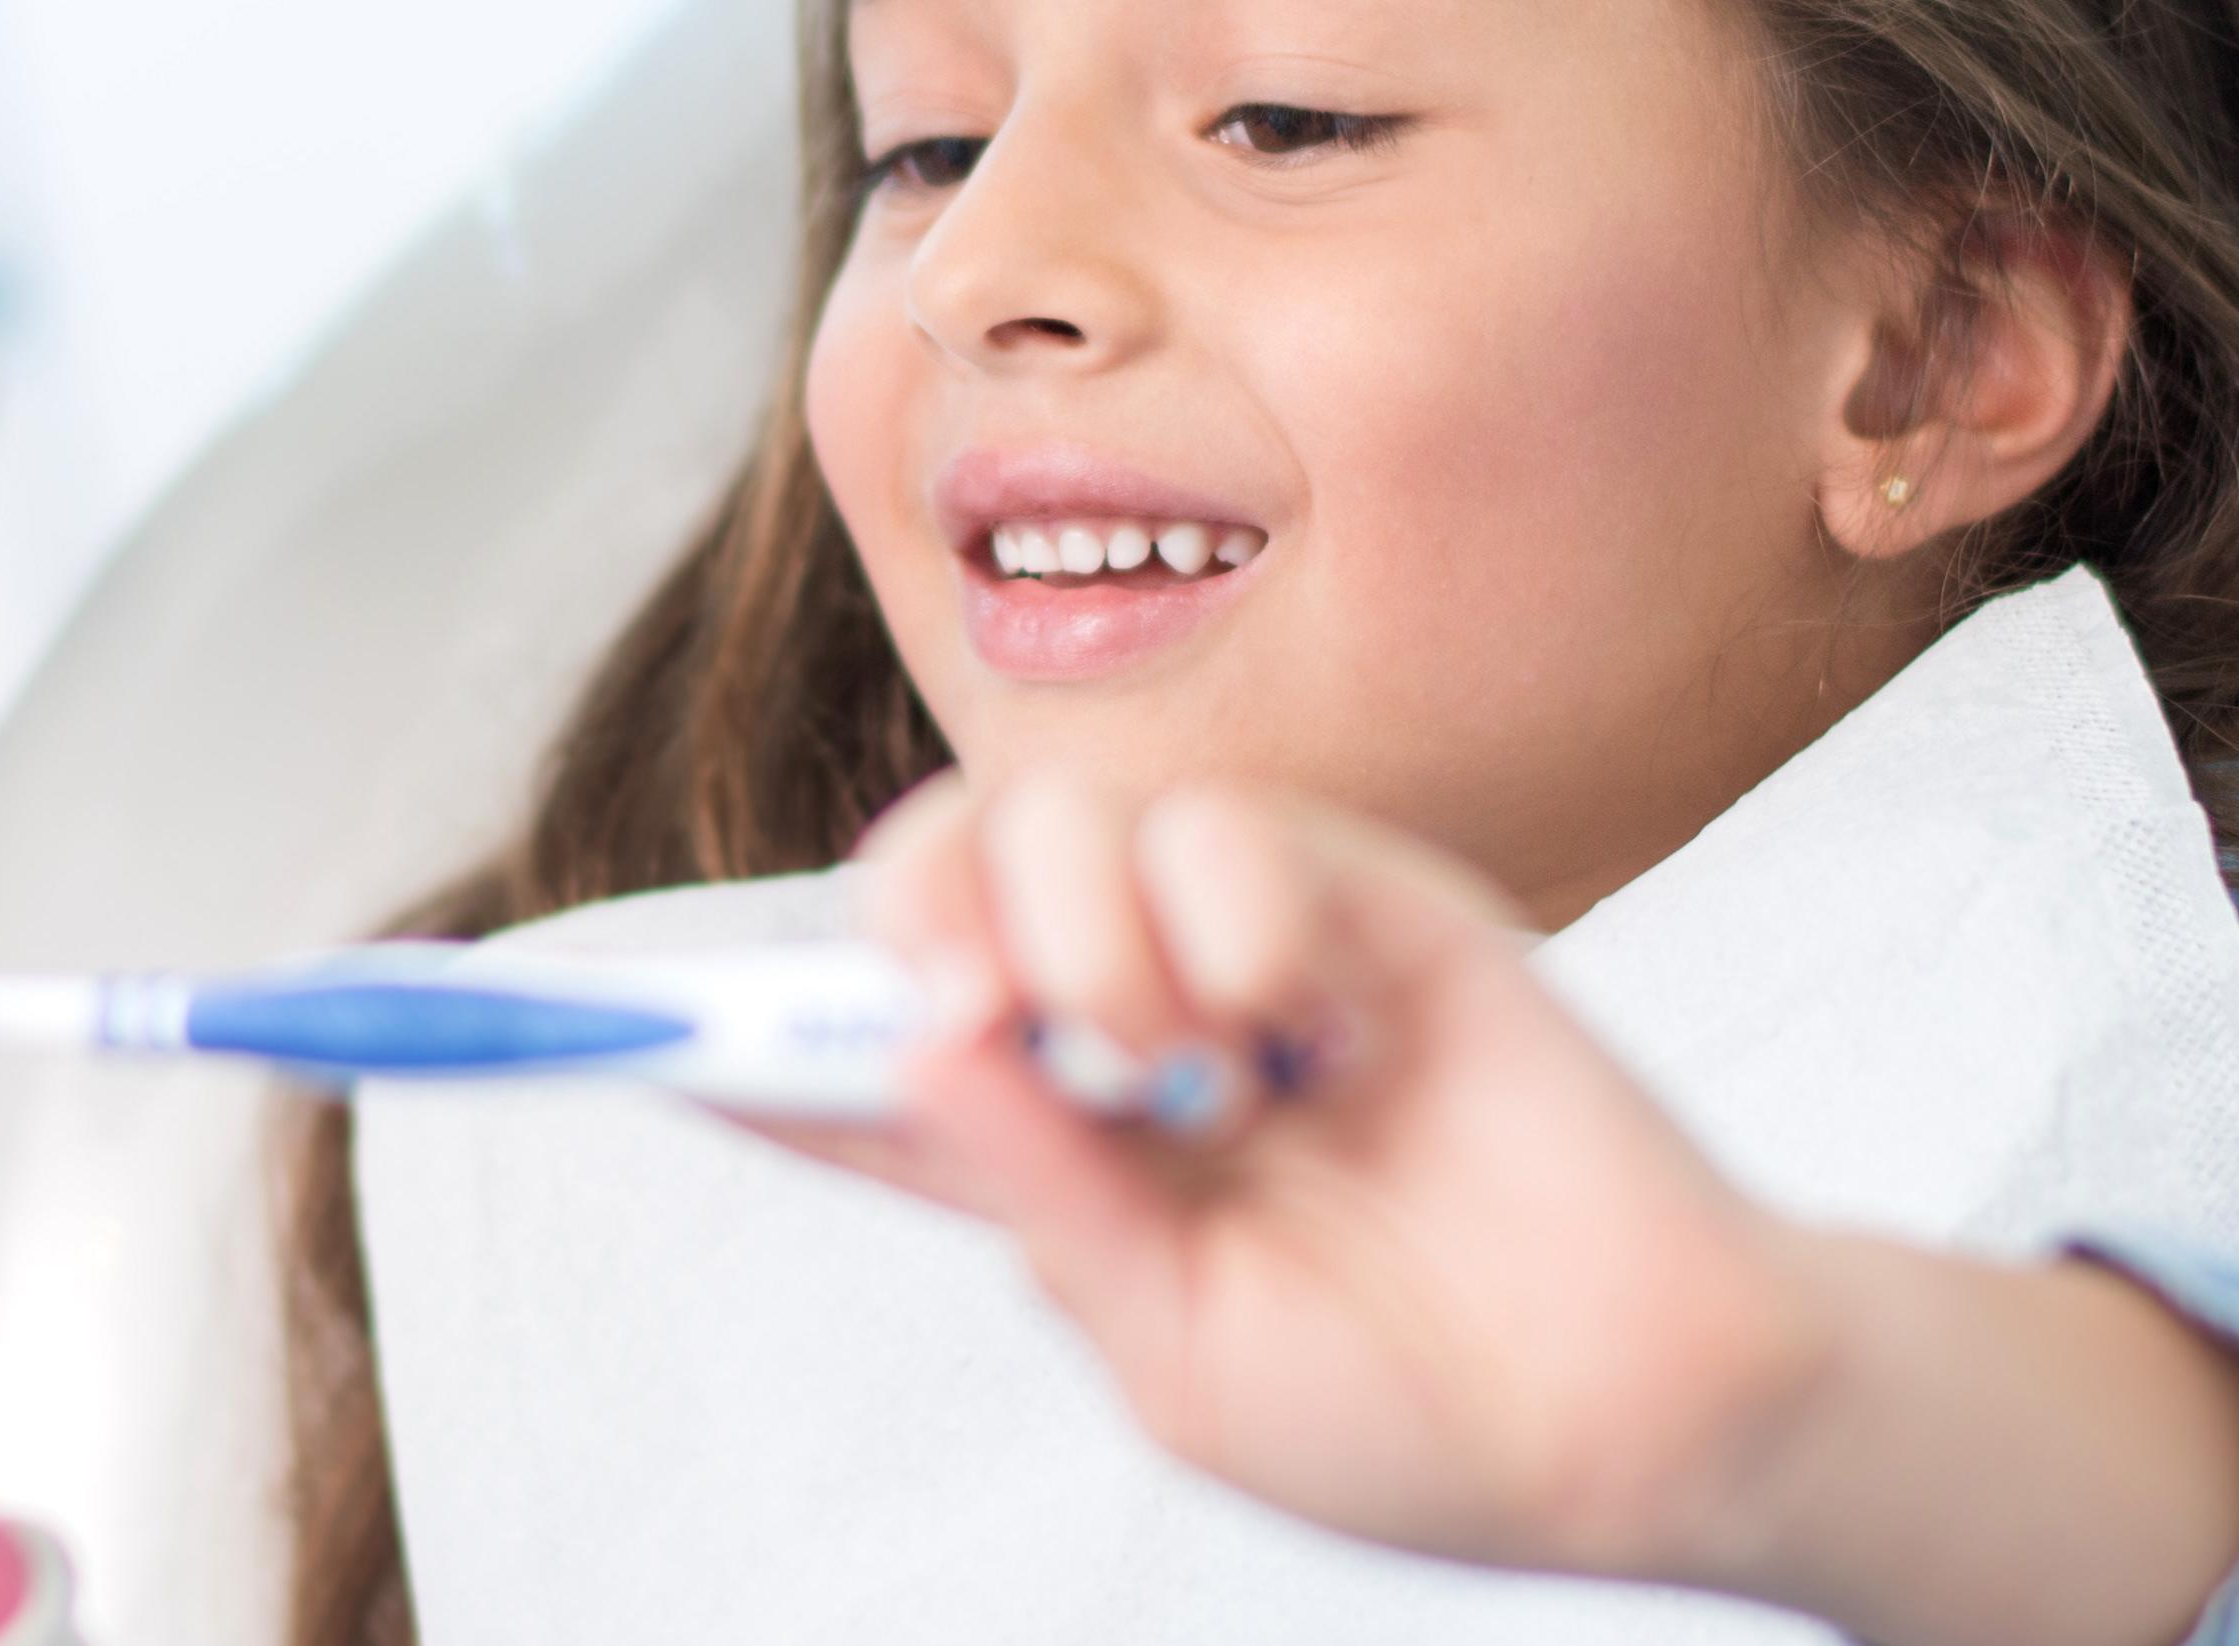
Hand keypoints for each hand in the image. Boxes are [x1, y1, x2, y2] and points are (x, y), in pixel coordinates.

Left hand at [803, 770, 2238, 1645]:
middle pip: (933, 884)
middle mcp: (1119, 1037)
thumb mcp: (1180, 1347)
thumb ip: (1042, 1189)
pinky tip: (1281, 1025)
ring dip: (1075, 927)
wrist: (1632, 1405)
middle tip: (972, 1013)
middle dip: (913, 913)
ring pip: (1056, 818)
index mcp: (1050, 1163)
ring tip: (1177, 1068)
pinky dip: (1217, 910)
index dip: (738, 1039)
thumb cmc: (1412, 1419)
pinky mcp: (1358, 904)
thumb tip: (912, 1042)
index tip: (606, 1031)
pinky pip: (1224, 824)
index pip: (853, 1069)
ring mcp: (1233, 955)